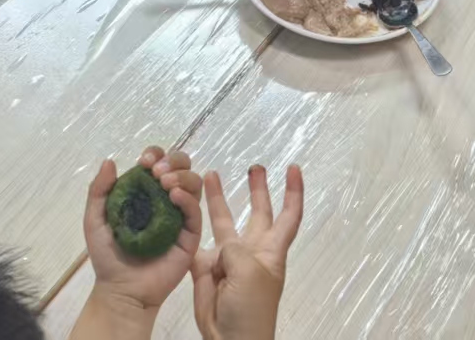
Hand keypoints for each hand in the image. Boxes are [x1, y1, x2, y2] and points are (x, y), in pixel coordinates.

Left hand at [81, 149, 203, 317]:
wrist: (121, 290)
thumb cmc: (108, 257)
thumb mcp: (95, 220)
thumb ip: (99, 191)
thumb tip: (110, 161)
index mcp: (146, 192)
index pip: (159, 163)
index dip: (155, 154)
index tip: (144, 161)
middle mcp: (166, 200)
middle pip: (182, 167)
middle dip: (173, 161)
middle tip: (157, 171)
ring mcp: (181, 216)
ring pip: (194, 183)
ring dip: (182, 176)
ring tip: (165, 184)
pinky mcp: (191, 235)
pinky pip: (196, 210)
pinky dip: (188, 198)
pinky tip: (174, 196)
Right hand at [192, 165, 303, 339]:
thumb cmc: (251, 308)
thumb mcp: (250, 273)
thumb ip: (236, 250)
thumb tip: (222, 245)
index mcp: (271, 249)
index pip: (289, 214)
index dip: (293, 191)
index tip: (293, 167)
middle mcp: (251, 249)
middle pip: (258, 212)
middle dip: (257, 189)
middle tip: (255, 166)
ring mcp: (228, 259)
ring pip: (223, 222)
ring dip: (217, 199)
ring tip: (210, 175)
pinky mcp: (205, 269)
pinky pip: (197, 243)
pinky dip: (189, 227)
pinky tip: (180, 208)